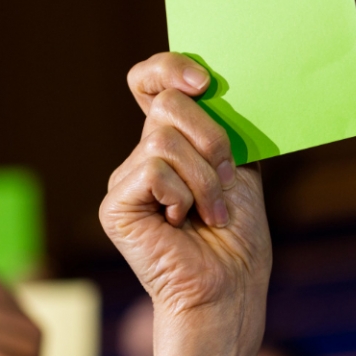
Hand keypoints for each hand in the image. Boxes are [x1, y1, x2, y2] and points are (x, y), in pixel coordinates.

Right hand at [101, 53, 270, 324]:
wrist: (230, 287)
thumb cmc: (238, 236)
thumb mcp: (241, 168)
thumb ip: (224, 128)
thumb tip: (216, 85)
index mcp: (171, 141)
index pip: (150, 81)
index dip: (170, 68)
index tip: (205, 83)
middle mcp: (143, 156)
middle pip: (167, 105)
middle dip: (212, 139)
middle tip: (227, 180)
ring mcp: (125, 180)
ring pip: (165, 140)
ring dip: (204, 179)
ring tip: (211, 213)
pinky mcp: (115, 205)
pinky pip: (153, 170)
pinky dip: (182, 195)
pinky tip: (182, 223)